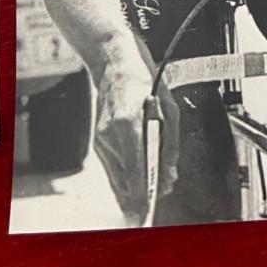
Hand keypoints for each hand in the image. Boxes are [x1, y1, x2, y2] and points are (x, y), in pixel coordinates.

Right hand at [93, 50, 179, 225]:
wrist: (115, 63)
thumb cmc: (145, 81)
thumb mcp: (169, 110)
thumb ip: (170, 145)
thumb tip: (170, 174)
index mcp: (130, 124)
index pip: (136, 171)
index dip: (146, 193)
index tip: (156, 204)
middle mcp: (111, 134)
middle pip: (125, 181)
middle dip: (144, 193)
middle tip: (163, 194)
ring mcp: (101, 139)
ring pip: (117, 179)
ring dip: (135, 187)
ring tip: (156, 187)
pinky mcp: (97, 141)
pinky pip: (112, 168)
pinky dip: (125, 177)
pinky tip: (138, 178)